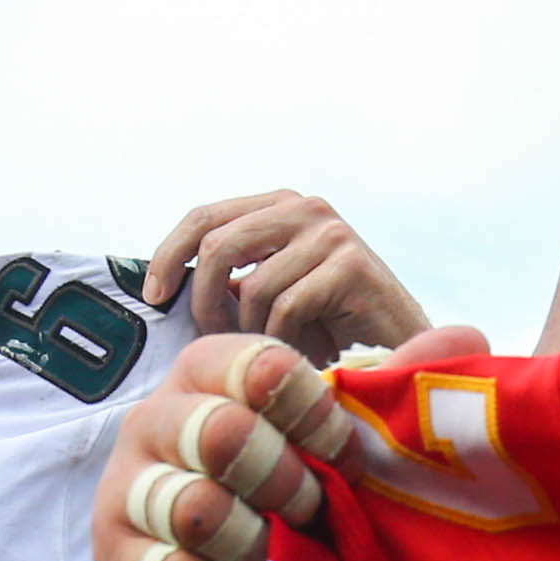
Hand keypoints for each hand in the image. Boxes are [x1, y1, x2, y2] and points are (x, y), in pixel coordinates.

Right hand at [94, 326, 486, 560]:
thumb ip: (409, 389)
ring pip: (199, 509)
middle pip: (227, 433)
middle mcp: (156, 417)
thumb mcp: (361, 451)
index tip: (346, 457)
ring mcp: (127, 490)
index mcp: (213, 371)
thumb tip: (463, 337)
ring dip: (264, 547)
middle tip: (314, 515)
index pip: (264, 366)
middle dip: (290, 485)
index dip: (318, 416)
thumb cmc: (312, 513)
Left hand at [144, 194, 430, 363]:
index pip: (203, 216)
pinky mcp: (351, 263)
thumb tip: (164, 282)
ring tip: (276, 351)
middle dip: (204, 303)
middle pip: (217, 246)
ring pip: (252, 288)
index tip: (153, 297)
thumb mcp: (272, 290)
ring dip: (254, 333)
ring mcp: (330, 232)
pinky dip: (286, 340)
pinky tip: (306, 354)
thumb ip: (230, 276)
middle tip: (215, 340)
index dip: (168, 255)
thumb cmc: (331, 326)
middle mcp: (304, 207)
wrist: (405, 345)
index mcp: (278, 206)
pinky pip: (286, 308)